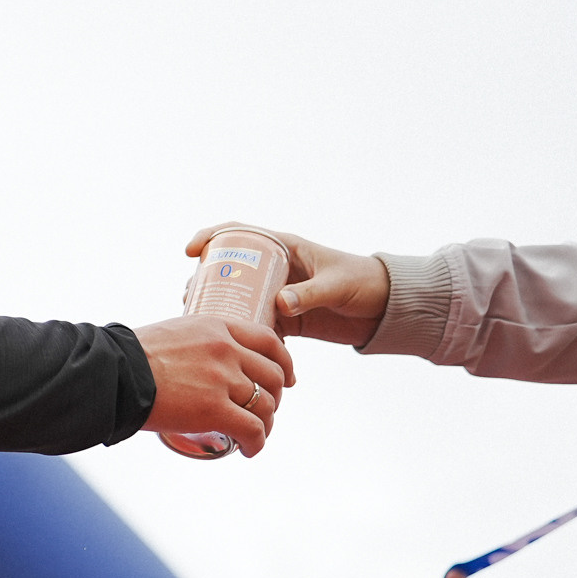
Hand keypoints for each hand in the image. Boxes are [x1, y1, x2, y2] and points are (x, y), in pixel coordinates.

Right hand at [135, 314, 294, 457]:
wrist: (113, 374)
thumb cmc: (131, 357)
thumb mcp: (174, 335)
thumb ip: (198, 344)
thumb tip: (200, 363)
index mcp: (217, 328)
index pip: (269, 341)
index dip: (285, 363)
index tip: (287, 378)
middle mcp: (226, 350)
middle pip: (273, 376)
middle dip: (275, 398)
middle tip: (264, 412)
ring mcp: (223, 379)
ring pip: (266, 406)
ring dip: (264, 425)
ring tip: (253, 436)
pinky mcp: (215, 409)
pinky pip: (253, 430)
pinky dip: (256, 444)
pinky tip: (247, 450)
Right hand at [183, 223, 390, 345]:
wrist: (386, 310)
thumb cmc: (364, 283)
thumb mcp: (336, 285)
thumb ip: (309, 294)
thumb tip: (280, 305)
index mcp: (285, 248)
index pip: (239, 233)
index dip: (211, 237)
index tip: (191, 251)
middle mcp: (276, 270)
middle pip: (229, 269)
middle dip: (204, 281)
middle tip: (190, 298)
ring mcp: (278, 295)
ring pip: (238, 298)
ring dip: (218, 308)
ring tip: (202, 322)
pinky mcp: (285, 319)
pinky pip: (255, 324)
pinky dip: (242, 333)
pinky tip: (230, 344)